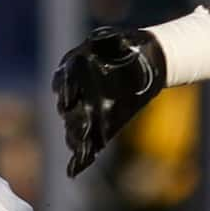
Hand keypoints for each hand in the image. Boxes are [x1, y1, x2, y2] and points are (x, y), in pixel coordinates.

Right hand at [54, 28, 165, 176]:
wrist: (144, 62)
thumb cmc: (127, 47)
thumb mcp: (117, 39)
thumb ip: (107, 39)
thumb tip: (99, 39)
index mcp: (74, 69)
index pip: (64, 80)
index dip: (65, 89)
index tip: (69, 97)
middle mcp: (76, 92)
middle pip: (68, 109)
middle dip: (73, 120)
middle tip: (81, 129)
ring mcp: (85, 111)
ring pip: (74, 128)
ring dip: (75, 139)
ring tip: (80, 149)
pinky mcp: (98, 126)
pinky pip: (85, 145)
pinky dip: (78, 160)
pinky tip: (73, 171)